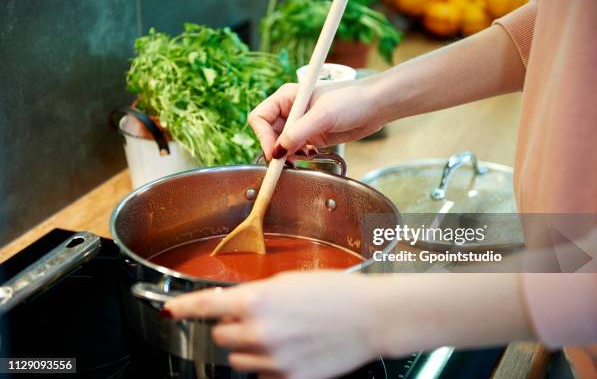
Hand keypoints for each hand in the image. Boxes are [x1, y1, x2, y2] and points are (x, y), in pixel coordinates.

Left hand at [163, 271, 384, 378]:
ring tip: (278, 334)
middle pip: (222, 337)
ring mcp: (274, 360)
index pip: (206, 306)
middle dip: (232, 327)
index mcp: (258, 300)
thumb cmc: (336, 293)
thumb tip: (234, 306)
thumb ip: (255, 295)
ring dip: (249, 348)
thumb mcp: (289, 282)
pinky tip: (290, 350)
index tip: (169, 311)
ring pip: (238, 360)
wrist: (371, 317)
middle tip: (256, 318)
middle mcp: (260, 332)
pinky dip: (268, 364)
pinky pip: (262, 375)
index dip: (183, 308)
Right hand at [248, 81, 383, 160]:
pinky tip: (312, 154)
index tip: (274, 153)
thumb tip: (277, 151)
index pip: (260, 118)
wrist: (376, 106)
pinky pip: (296, 150)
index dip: (263, 137)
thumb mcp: (322, 115)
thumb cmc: (351, 100)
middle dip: (276, 149)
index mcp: (287, 97)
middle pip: (268, 134)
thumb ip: (298, 133)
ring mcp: (302, 125)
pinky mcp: (312, 137)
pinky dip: (299, 156)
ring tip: (304, 155)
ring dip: (288, 154)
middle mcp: (291, 111)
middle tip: (287, 161)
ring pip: (281, 145)